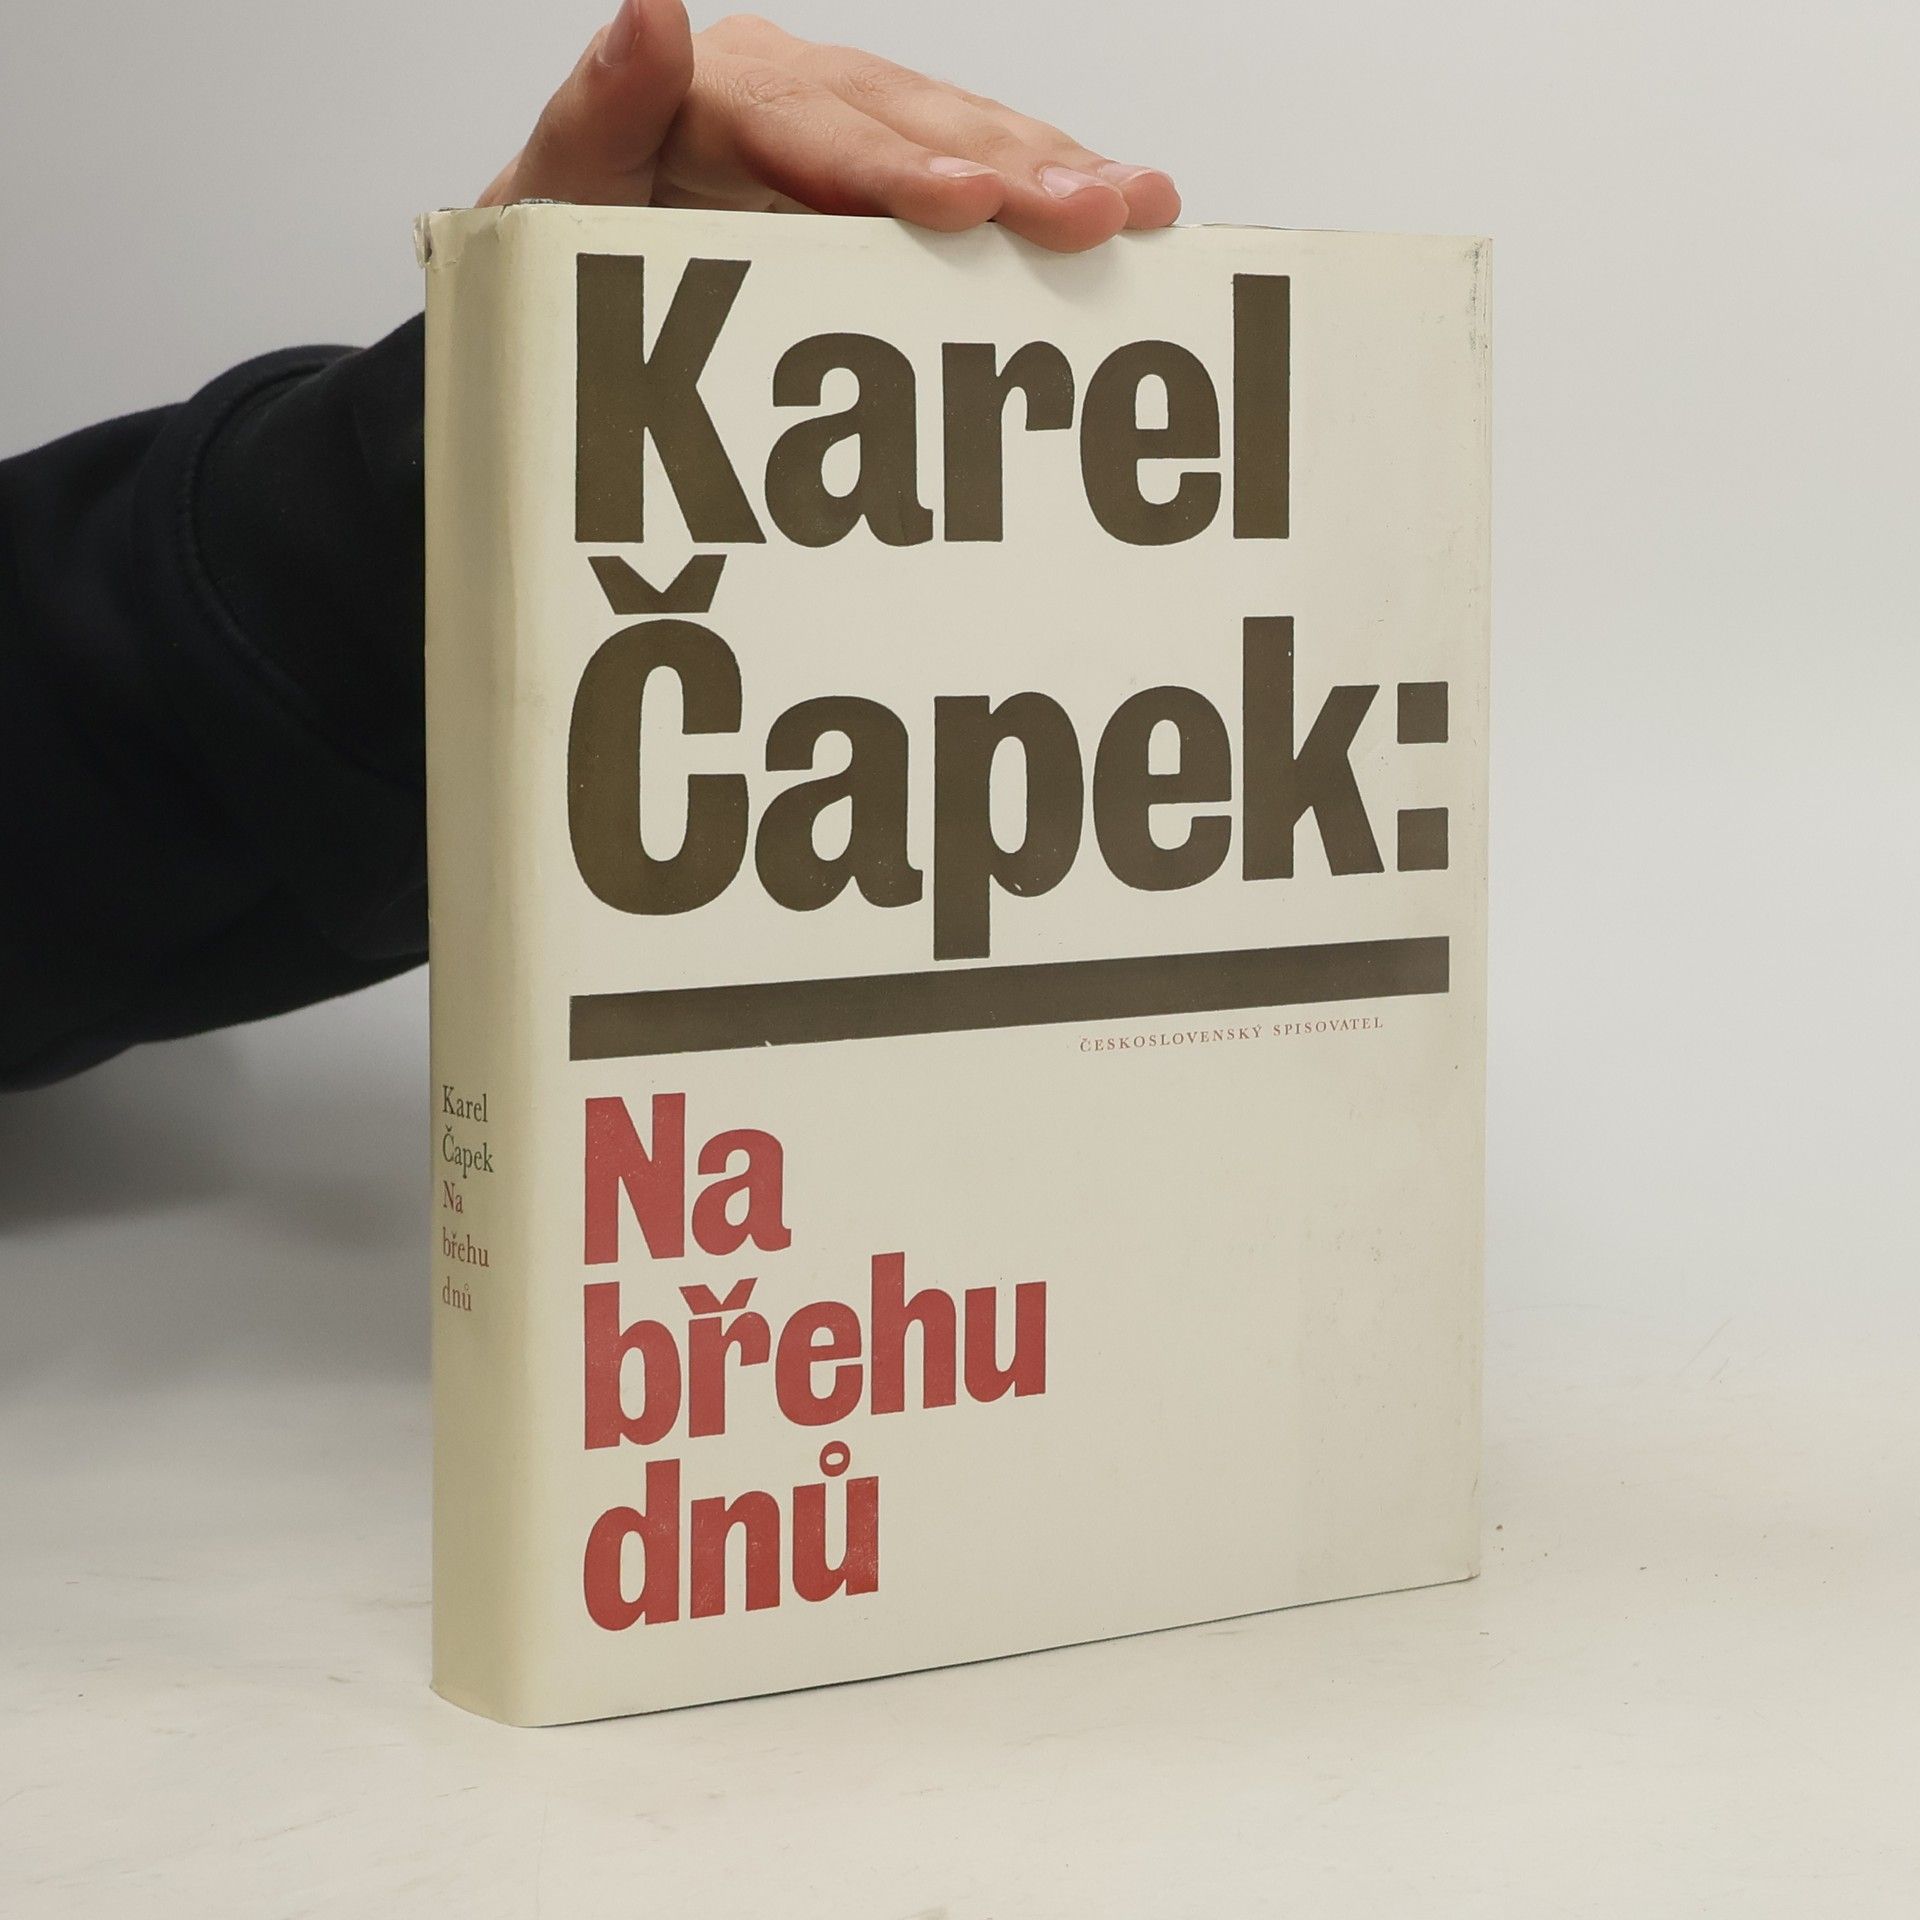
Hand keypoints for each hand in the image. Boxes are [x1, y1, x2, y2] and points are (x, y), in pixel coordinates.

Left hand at [478, 3, 1179, 252]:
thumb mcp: (553, 188)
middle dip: (1017, 170)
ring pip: (965, 140)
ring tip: (1140, 208)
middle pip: (917, 126)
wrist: (576, 276)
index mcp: (721, 92)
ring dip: (1056, 177)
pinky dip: (1046, 196)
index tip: (969, 205)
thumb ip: (597, 109)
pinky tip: (1116, 214)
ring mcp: (853, 135)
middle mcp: (800, 96)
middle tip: (1101, 213)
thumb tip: (649, 8)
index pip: (818, 127)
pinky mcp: (888, 182)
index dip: (897, 169)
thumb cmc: (567, 244)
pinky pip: (975, 175)